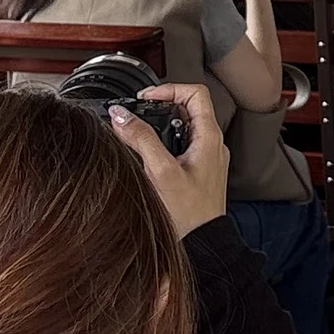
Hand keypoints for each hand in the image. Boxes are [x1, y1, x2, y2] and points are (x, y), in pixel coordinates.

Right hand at [112, 81, 227, 237]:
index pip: (195, 93)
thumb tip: (121, 116)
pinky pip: (182, 146)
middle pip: (188, 108)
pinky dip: (164, 144)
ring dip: (160, 126)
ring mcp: (207, 158)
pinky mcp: (199, 171)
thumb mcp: (160, 172)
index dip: (169, 89)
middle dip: (160, 107)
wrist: (202, 244)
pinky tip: (149, 158)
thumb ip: (141, 140)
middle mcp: (212, 144)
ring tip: (140, 135)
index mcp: (209, 137)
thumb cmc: (189, 214)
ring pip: (183, 128)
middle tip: (138, 114)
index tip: (145, 98)